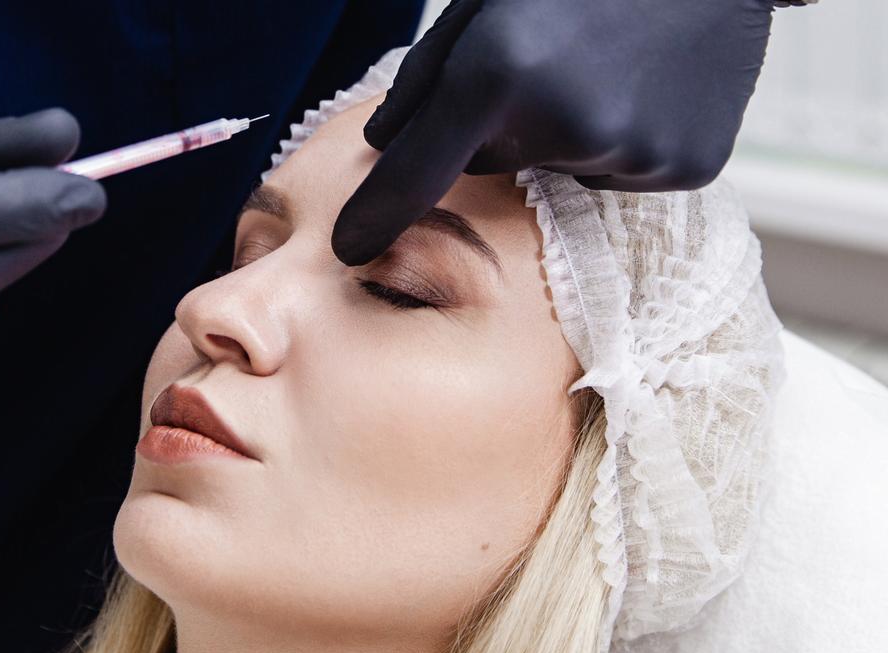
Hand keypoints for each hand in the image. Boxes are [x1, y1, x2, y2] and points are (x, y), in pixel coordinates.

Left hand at [332, 0, 773, 264]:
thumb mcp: (485, 2)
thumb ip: (425, 77)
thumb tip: (381, 144)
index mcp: (503, 74)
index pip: (418, 172)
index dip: (377, 213)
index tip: (348, 248)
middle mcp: (565, 125)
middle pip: (492, 163)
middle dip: (503, 126)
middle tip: (553, 60)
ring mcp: (631, 153)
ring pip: (559, 169)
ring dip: (565, 131)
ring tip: (608, 66)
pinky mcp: (685, 168)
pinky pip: (621, 173)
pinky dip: (623, 141)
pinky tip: (648, 86)